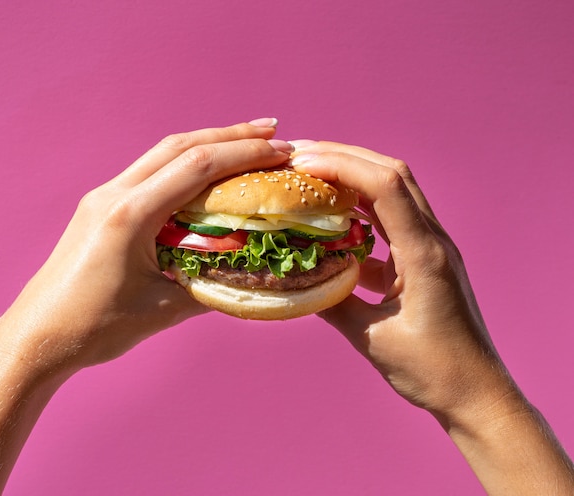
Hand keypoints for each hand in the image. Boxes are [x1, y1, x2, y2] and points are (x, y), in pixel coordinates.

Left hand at [0, 120, 292, 372]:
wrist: (38, 334)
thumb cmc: (95, 327)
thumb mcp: (163, 311)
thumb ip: (211, 286)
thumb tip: (252, 273)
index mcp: (130, 215)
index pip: (197, 167)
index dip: (244, 154)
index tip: (280, 151)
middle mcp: (114, 195)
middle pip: (181, 146)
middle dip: (231, 135)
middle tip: (272, 130)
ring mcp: (104, 196)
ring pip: (163, 153)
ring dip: (207, 142)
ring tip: (247, 139)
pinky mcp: (102, 206)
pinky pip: (150, 171)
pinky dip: (184, 162)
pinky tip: (205, 170)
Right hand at [291, 141, 573, 494]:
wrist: (474, 391)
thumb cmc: (431, 370)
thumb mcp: (371, 338)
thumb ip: (331, 303)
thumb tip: (293, 277)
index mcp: (423, 255)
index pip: (385, 187)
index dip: (342, 166)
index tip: (302, 164)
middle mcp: (432, 240)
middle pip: (392, 174)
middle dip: (345, 157)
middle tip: (300, 157)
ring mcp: (432, 247)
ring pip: (394, 191)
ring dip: (354, 177)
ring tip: (313, 175)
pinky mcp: (425, 259)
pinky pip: (392, 220)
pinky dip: (362, 210)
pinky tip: (335, 220)